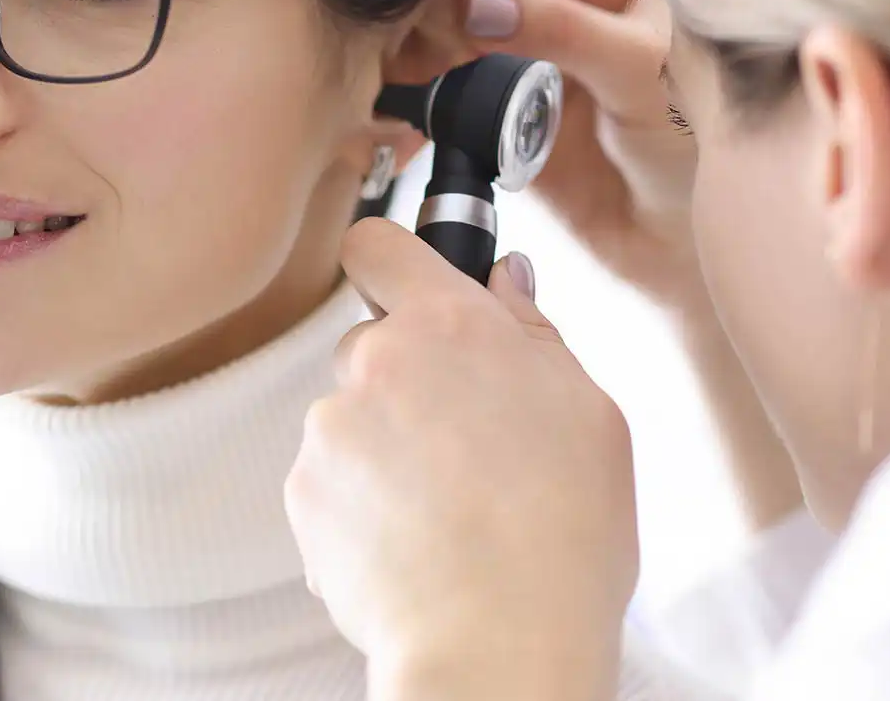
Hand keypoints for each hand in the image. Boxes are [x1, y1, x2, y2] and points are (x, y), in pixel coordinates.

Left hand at [285, 218, 636, 700]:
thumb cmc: (561, 535)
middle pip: (371, 343)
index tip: (405, 283)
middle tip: (463, 440)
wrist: (498, 645)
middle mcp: (374, 363)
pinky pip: (329, 481)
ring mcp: (330, 430)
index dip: (391, 259)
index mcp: (447, 326)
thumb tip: (506, 280)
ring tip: (445, 510)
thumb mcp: (588, 413)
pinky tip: (413, 543)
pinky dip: (359, 503)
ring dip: (384, 447)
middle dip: (406, 378)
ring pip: (351, 417)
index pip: (379, 244)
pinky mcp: (301, 495)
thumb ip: (534, 332)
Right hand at [432, 0, 704, 314]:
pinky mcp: (504, 118)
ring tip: (406, 77)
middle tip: (423, 40)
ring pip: (459, 38)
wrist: (689, 248)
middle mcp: (572, 8)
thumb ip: (566, 31)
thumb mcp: (645, 72)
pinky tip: (410, 115)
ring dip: (425, 54)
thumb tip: (481, 2)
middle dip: (448, 8)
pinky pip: (453, 98)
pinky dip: (426, 104)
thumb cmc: (703, 147)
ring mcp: (534, 63)